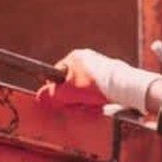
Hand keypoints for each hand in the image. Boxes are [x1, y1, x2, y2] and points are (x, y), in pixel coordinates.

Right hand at [36, 48, 161, 112]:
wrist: (122, 87)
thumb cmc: (93, 86)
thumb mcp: (67, 93)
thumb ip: (51, 95)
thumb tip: (39, 97)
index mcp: (75, 57)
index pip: (57, 72)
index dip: (56, 87)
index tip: (59, 98)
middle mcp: (87, 58)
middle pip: (72, 81)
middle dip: (73, 96)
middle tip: (76, 105)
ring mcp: (100, 65)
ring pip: (85, 87)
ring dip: (84, 99)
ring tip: (90, 105)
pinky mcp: (110, 75)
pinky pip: (97, 89)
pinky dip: (96, 98)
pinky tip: (99, 104)